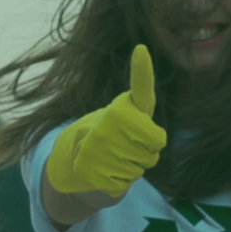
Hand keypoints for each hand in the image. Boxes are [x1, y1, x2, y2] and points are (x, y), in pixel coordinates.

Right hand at [46, 45, 166, 196]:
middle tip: (131, 146)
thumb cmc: (112, 138)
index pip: (139, 89)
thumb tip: (144, 94)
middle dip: (149, 150)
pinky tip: (106, 172)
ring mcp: (97, 148)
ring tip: (116, 158)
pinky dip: (120, 181)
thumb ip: (142, 118)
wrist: (75, 162)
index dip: (142, 70)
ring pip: (141, 166)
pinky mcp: (91, 171)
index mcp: (119, 108)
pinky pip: (125, 182)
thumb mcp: (125, 121)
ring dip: (134, 167)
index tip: (141, 49)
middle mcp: (106, 123)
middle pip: (155, 144)